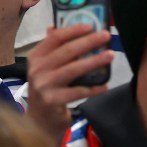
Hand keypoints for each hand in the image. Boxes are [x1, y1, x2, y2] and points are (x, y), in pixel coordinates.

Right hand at [25, 24, 112, 140]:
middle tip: (106, 36)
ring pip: (74, 69)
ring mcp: (44, 85)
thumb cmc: (47, 88)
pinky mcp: (52, 101)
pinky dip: (93, 88)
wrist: (39, 121)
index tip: (91, 26)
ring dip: (95, 61)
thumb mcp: (46, 67)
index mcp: (36, 56)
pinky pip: (78, 91)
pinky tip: (105, 85)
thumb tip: (60, 24)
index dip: (74, 30)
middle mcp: (37, 69)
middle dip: (89, 42)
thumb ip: (54, 48)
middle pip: (67, 51)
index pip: (55, 37)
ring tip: (110, 55)